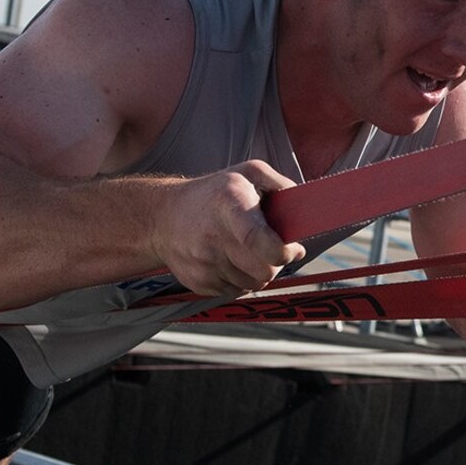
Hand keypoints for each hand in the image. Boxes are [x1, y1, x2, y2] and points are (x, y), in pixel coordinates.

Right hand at [153, 160, 304, 295]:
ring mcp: (204, 263)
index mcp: (228, 205)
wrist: (162, 218)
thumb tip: (303, 208)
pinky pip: (236, 291)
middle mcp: (213, 237)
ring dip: (260, 272)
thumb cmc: (213, 194)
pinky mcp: (198, 282)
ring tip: (250, 251)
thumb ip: (279, 184)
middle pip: (263, 271)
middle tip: (276, 250)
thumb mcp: (245, 173)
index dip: (282, 251)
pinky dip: (242, 279)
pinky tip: (232, 260)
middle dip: (277, 263)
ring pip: (253, 284)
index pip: (258, 240)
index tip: (292, 247)